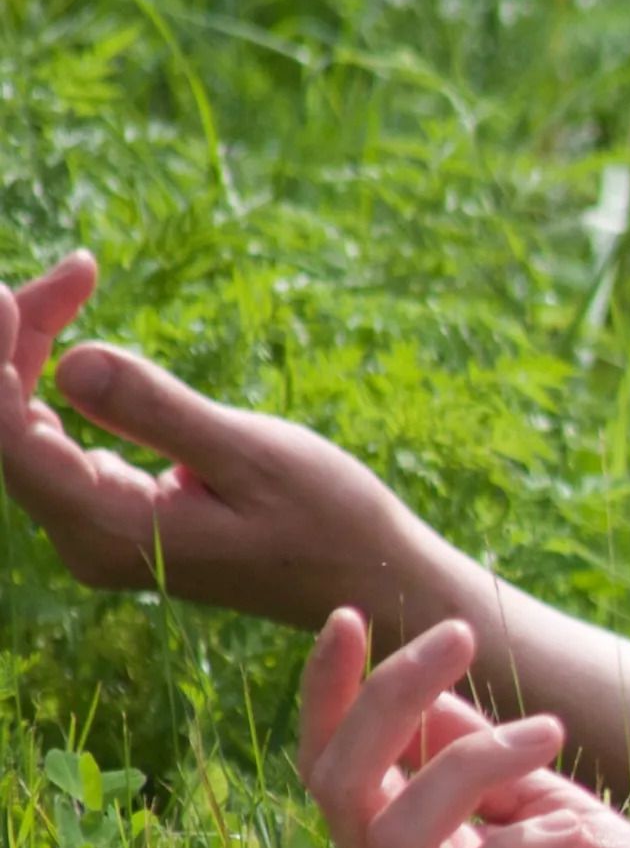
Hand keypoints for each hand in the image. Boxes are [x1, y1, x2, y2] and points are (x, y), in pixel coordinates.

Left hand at [2, 252, 439, 627]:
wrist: (375, 579)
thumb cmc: (333, 523)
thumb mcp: (255, 457)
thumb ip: (159, 412)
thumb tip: (72, 362)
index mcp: (114, 531)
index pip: (10, 436)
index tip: (6, 290)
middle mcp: (88, 540)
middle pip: (7, 427)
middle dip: (21, 340)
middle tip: (78, 268)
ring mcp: (99, 530)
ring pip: (25, 429)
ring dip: (35, 352)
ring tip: (71, 281)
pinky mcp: (117, 513)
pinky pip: (56, 440)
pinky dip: (53, 381)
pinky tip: (68, 334)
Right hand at [297, 611, 629, 847]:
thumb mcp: (567, 816)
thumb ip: (497, 770)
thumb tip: (427, 696)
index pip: (342, 771)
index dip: (335, 695)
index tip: (355, 615)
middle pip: (343, 790)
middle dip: (387, 699)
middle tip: (459, 635)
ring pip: (391, 841)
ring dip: (467, 764)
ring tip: (552, 731)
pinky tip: (570, 831)